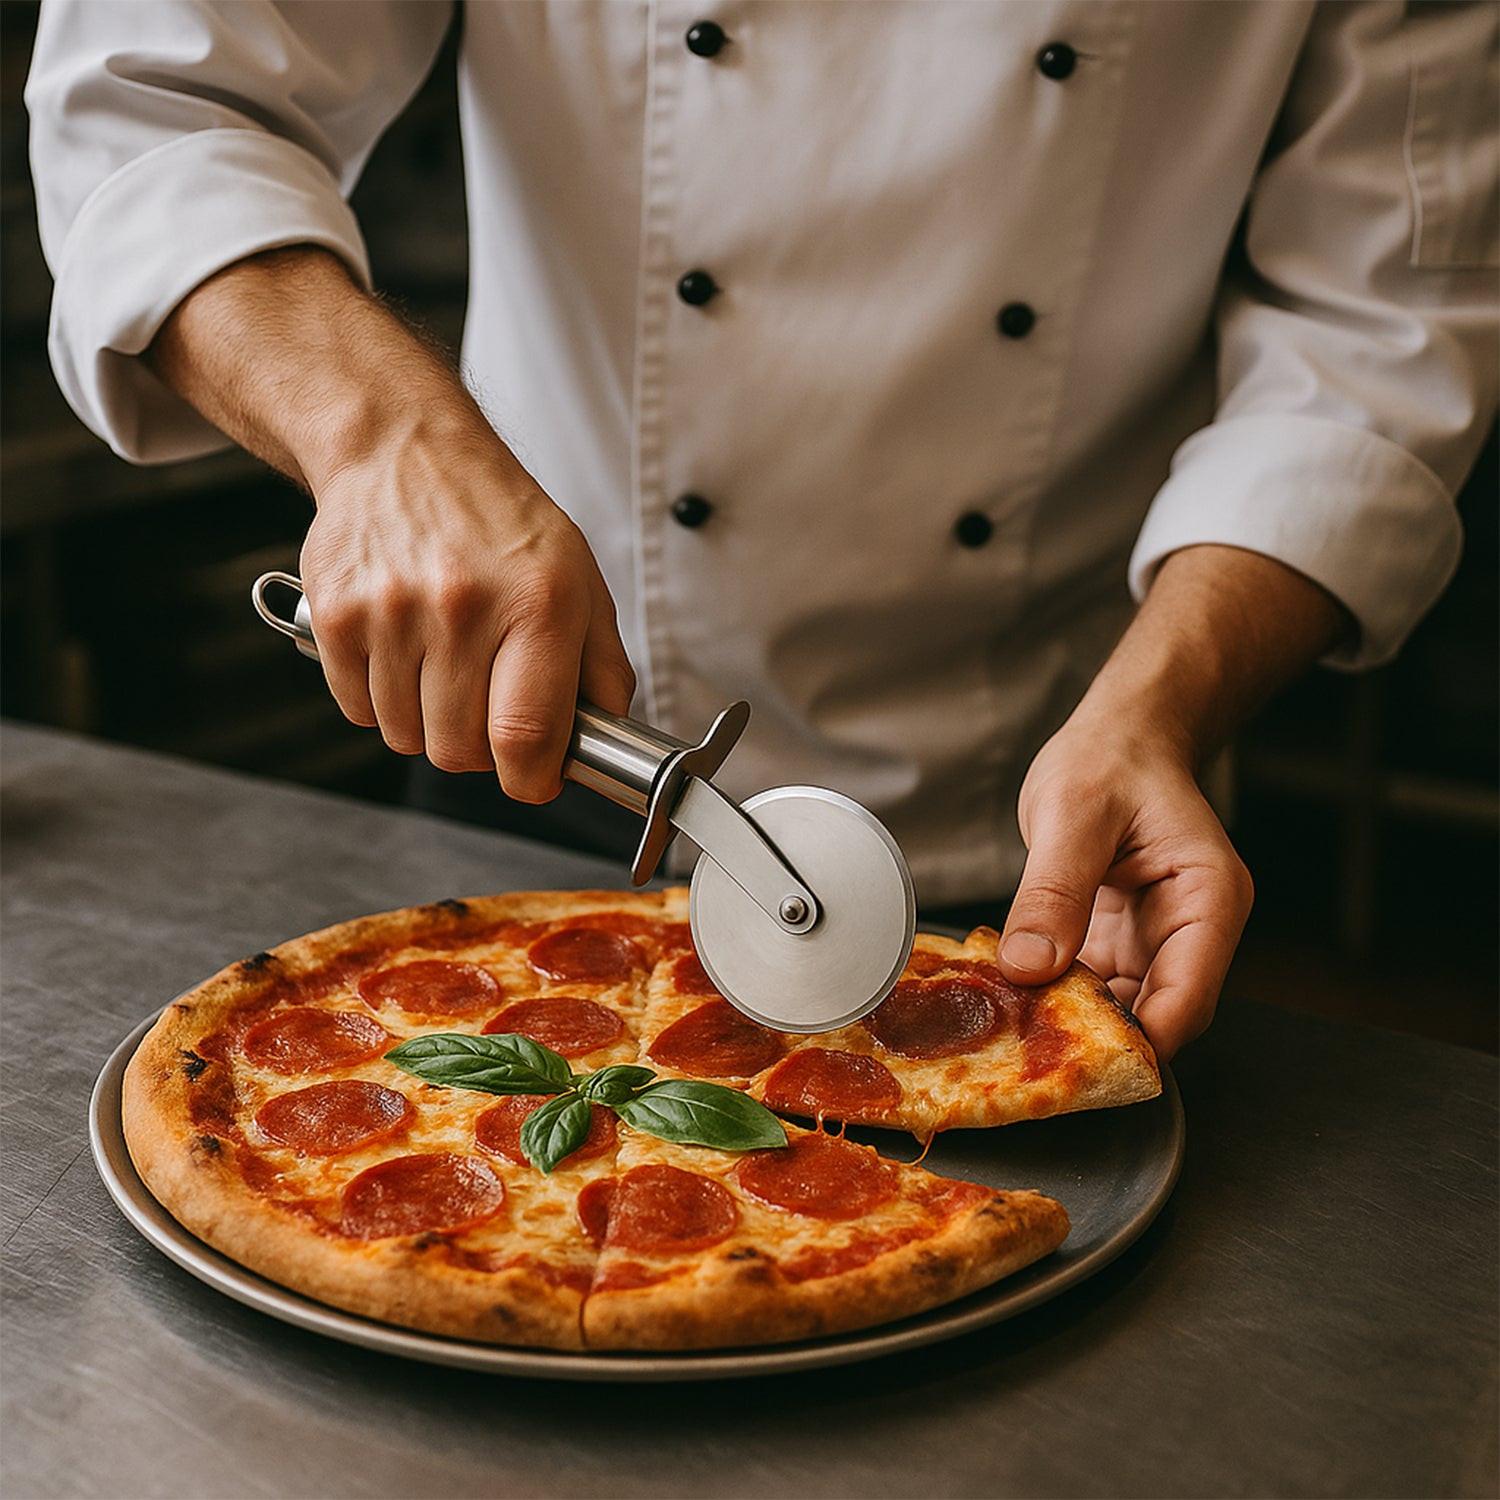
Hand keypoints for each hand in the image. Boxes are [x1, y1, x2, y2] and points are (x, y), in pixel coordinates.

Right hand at [301, 418, 633, 801]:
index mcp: (538, 603)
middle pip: (460, 751)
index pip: (526, 737)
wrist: (403, 449)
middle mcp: (463, 607)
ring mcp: (392, 613)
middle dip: (479, 748)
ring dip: (427, 723)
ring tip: (442, 664)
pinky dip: (382, 699)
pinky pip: (359, 710)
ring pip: (407, 737)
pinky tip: (402, 652)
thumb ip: (602, 666)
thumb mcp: (580, 578)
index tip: (536, 777)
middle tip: (487, 703)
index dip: (533, 779)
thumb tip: (606, 738)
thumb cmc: (497, 518)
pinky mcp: (336, 617)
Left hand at [997, 721, 1252, 1060]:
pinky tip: (1014, 1000)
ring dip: (1073, 1022)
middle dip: (1098, 1039)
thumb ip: (1053, 891)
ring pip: (1122, 1007)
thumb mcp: (1073, 814)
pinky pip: (1094, 984)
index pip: (1189, 997)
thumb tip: (1029, 966)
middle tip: (1031, 1056)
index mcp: (1208, 897)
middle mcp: (1192, 927)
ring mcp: (1156, 938)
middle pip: (1157, 1013)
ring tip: (1013, 1030)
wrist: (1116, 736)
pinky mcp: (1121, 939)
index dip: (1140, 1040)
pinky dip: (1058, 995)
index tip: (1083, 1063)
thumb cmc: (1112, 757)